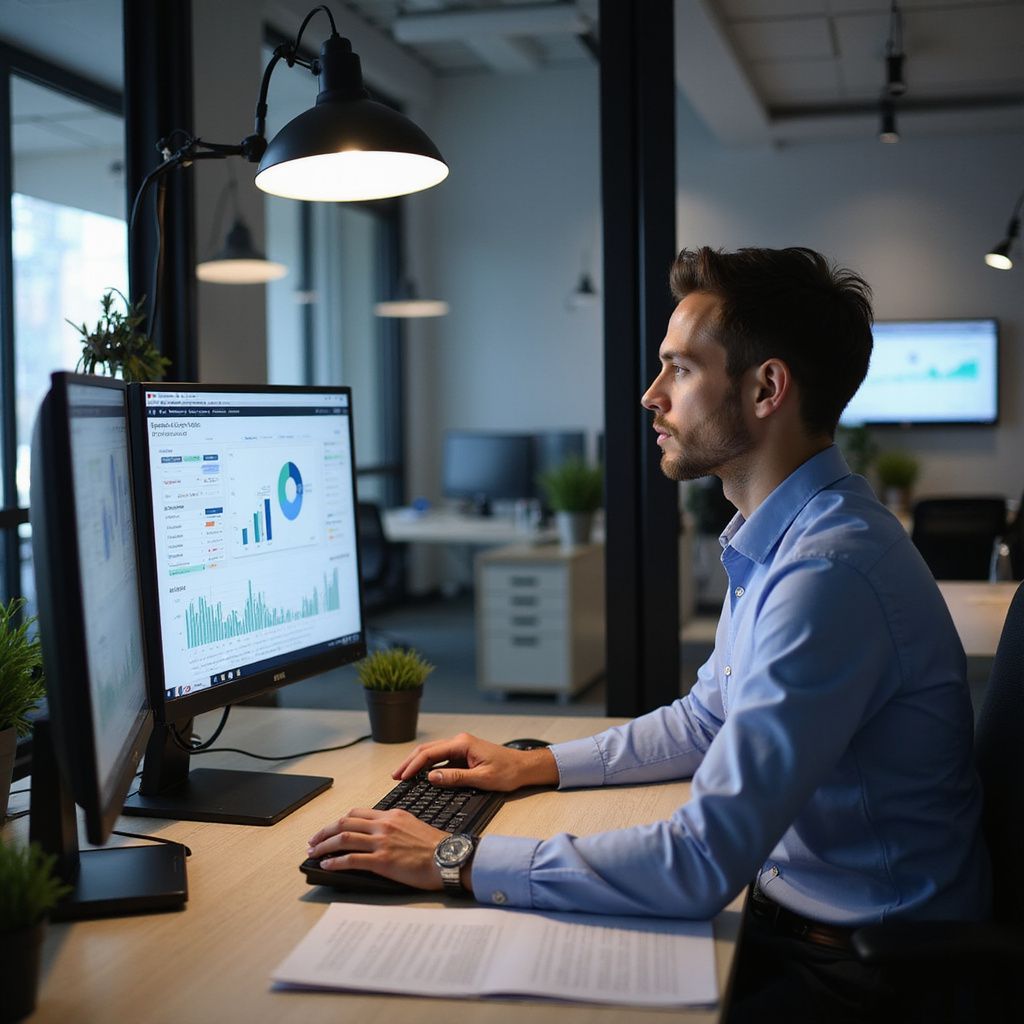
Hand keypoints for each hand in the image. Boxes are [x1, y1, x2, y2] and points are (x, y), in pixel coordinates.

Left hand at [307, 808, 447, 889]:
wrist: (448, 858)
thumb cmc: (435, 846)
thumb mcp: (413, 825)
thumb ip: (394, 825)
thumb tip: (379, 833)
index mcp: (391, 815)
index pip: (357, 813)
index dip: (338, 821)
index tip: (330, 829)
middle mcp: (384, 825)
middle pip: (345, 823)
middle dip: (324, 832)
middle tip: (313, 840)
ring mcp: (382, 842)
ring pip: (344, 839)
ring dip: (324, 845)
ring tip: (313, 852)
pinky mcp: (382, 860)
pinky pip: (351, 859)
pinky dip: (335, 861)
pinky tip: (327, 865)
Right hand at [392, 732, 558, 791]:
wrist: (524, 767)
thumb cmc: (508, 772)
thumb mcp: (482, 779)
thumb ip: (456, 778)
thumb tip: (431, 778)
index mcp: (462, 743)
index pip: (431, 753)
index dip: (414, 765)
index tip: (402, 777)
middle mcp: (459, 741)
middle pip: (427, 750)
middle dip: (410, 763)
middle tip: (395, 776)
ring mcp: (461, 747)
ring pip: (432, 754)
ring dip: (417, 764)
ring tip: (402, 776)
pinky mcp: (463, 755)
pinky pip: (441, 759)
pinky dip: (428, 767)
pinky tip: (421, 776)